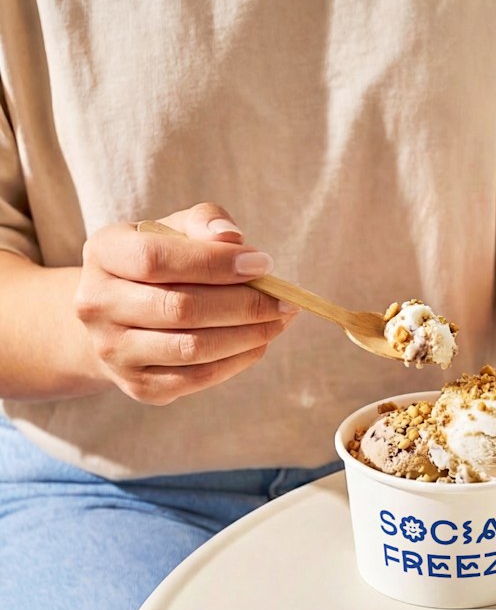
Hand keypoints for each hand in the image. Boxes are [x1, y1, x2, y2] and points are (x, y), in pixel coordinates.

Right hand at [75, 203, 297, 404]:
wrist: (121, 316)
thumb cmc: (161, 261)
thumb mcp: (175, 229)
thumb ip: (204, 223)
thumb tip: (233, 239)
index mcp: (103, 253)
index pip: (156, 259)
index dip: (214, 263)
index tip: (262, 264)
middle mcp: (96, 304)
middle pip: (180, 308)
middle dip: (244, 303)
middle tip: (285, 299)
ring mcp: (114, 351)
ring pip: (193, 348)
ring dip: (249, 334)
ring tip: (280, 319)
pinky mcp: (139, 386)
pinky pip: (199, 377)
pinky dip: (239, 359)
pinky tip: (260, 341)